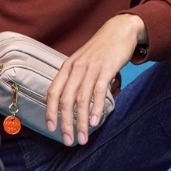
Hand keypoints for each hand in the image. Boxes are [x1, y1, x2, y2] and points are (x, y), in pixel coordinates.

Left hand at [45, 15, 146, 145]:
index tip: (50, 128)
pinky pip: (98, 91)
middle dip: (65, 122)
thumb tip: (50, 99)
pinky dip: (95, 108)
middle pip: (66, 99)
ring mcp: (91, 68)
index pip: (53, 92)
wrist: (119, 30)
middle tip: (68, 141)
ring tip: (83, 138)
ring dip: (80, 121)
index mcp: (67, 67)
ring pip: (81, 99)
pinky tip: (94, 122)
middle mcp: (76, 68)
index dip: (50, 111)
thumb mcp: (79, 63)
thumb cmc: (99, 50)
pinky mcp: (106, 68)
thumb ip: (67, 80)